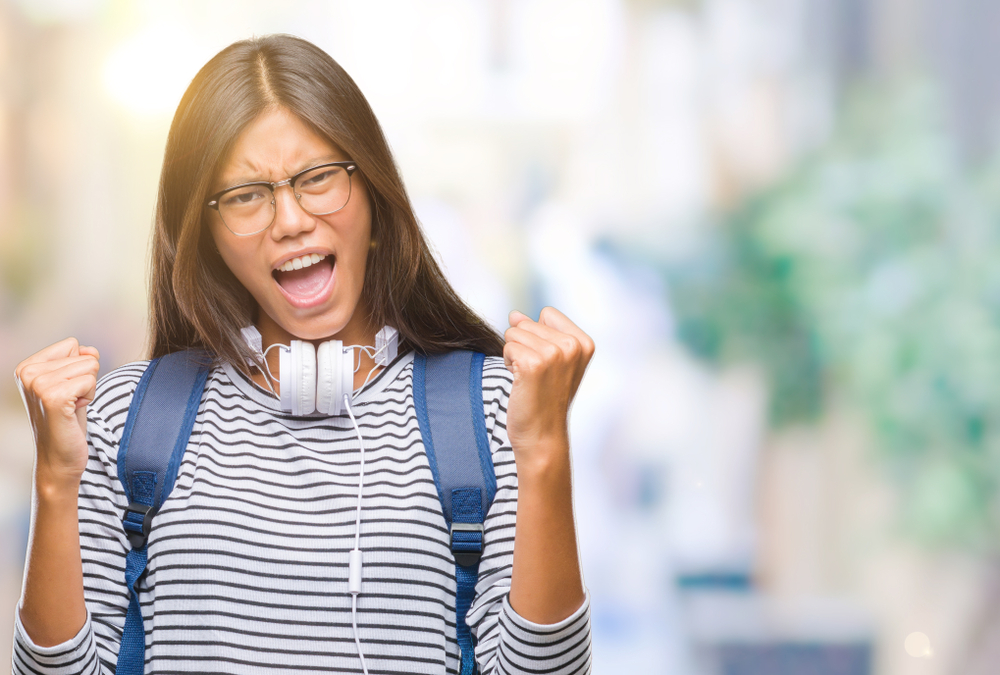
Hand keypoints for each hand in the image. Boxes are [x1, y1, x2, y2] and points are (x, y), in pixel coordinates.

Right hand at [15, 338, 99, 487]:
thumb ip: (80, 359)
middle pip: (84, 355)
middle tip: (69, 403)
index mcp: (27, 366)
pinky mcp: (53, 397)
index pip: (72, 344)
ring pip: (90, 366)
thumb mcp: (72, 383)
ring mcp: (38, 384)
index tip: (66, 391)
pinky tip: (73, 412)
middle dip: (85, 380)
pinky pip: (91, 381)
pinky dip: (90, 397)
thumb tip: (91, 350)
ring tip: (70, 407)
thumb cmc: (66, 420)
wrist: (59, 458)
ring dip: (88, 389)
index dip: (79, 368)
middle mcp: (28, 372)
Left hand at [503, 307, 594, 468]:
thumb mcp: (551, 361)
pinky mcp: (533, 364)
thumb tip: (514, 314)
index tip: (547, 363)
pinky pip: (507, 346)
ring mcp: (554, 354)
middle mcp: (573, 346)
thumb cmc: (545, 399)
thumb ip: (538, 332)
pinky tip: (521, 382)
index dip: (538, 335)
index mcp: (584, 342)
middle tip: (537, 375)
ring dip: (514, 355)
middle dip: (524, 345)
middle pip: (527, 322)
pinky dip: (508, 363)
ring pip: (514, 333)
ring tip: (529, 379)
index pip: (547, 313)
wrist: (542, 435)